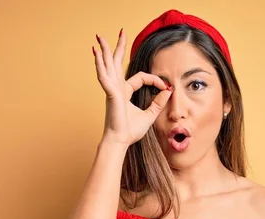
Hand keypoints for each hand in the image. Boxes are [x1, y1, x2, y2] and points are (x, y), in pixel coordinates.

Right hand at [93, 31, 172, 145]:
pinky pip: (104, 75)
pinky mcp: (110, 93)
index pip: (141, 77)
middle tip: (121, 32)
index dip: (155, 79)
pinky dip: (100, 64)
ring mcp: (112, 89)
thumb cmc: (131, 131)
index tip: (166, 86)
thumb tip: (169, 90)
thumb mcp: (149, 115)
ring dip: (105, 50)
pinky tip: (96, 53)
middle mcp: (117, 87)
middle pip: (117, 63)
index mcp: (125, 92)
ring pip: (108, 65)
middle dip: (119, 47)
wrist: (120, 140)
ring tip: (100, 37)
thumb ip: (158, 103)